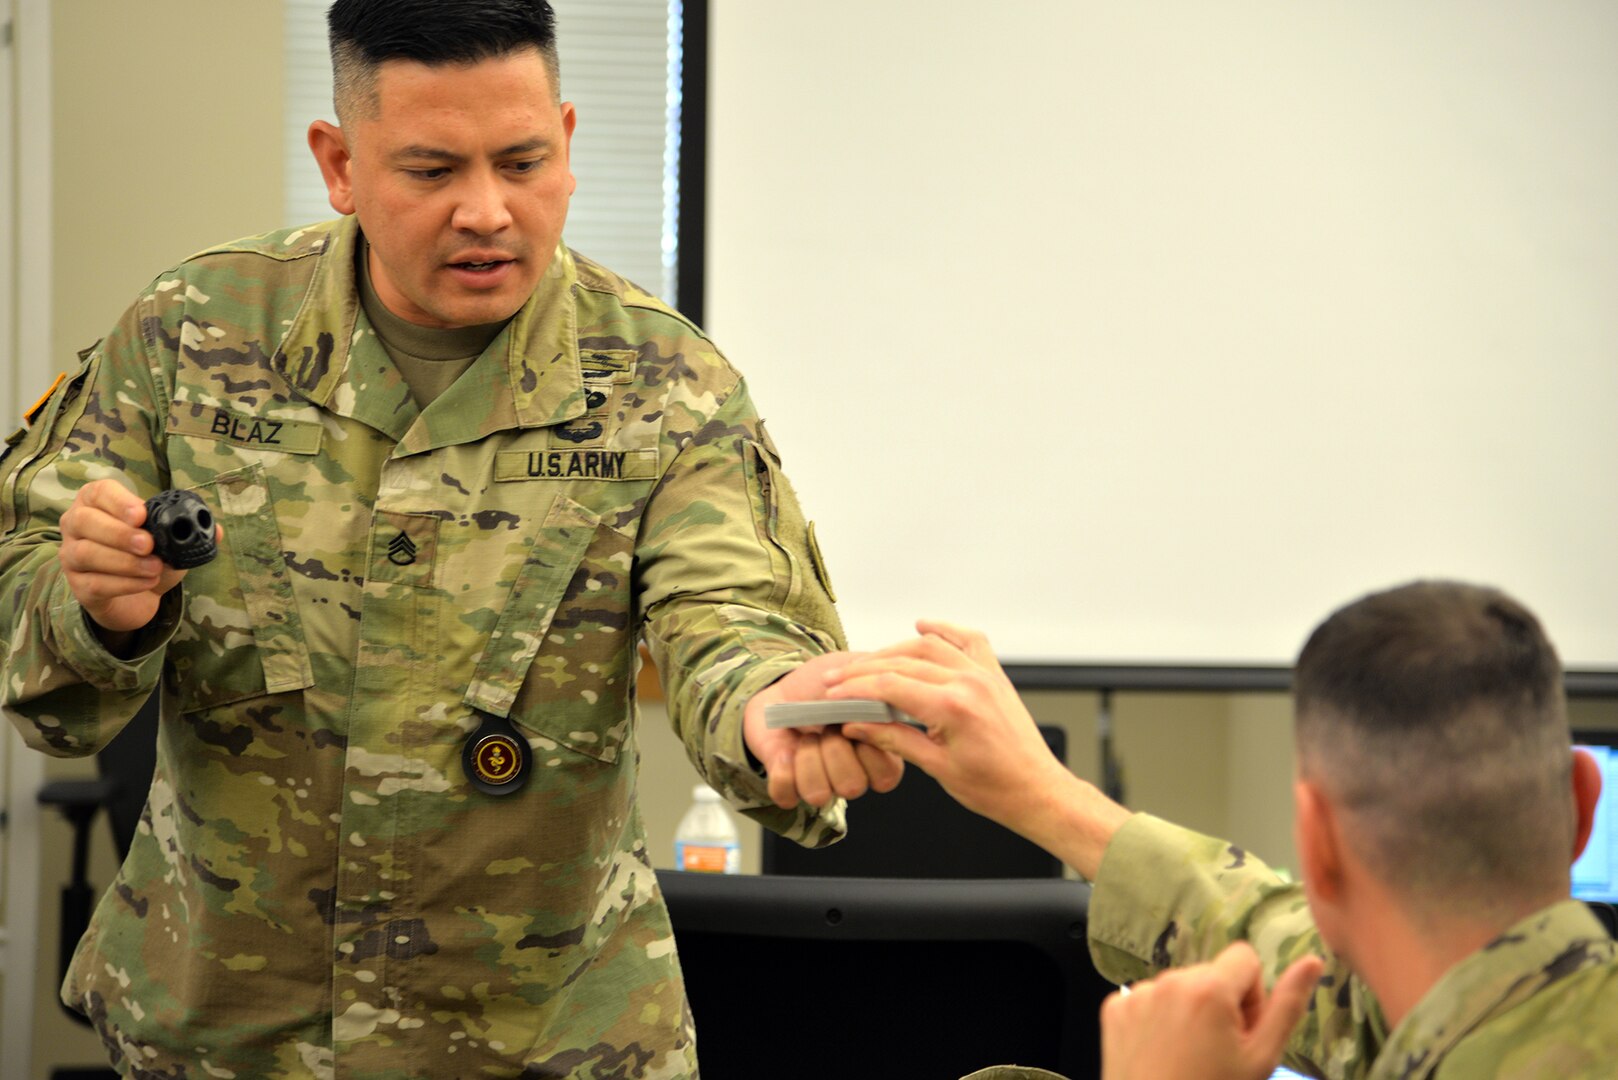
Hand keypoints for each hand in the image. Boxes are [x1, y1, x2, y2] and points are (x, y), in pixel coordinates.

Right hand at [58, 479, 210, 637]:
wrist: (138, 597)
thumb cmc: (149, 557)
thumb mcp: (172, 541)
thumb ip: (191, 531)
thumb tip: (217, 530)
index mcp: (98, 504)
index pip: (98, 492)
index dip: (118, 501)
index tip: (141, 514)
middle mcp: (77, 526)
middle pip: (84, 521)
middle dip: (119, 533)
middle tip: (148, 544)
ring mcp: (72, 557)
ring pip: (86, 553)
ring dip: (125, 561)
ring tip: (155, 568)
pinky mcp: (79, 587)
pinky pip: (95, 583)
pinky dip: (124, 583)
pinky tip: (147, 583)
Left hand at [743, 651, 904, 808]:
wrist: (779, 689)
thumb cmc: (820, 684)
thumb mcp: (854, 669)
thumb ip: (878, 678)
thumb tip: (888, 689)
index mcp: (876, 753)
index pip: (886, 775)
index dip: (868, 749)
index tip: (853, 721)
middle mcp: (852, 774)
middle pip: (852, 787)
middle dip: (834, 750)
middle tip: (826, 726)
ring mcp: (820, 783)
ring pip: (819, 794)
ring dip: (808, 759)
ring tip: (806, 736)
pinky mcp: (788, 789)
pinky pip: (787, 796)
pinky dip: (782, 771)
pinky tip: (785, 751)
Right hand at [825, 620, 1127, 875]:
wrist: (1036, 790)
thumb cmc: (995, 788)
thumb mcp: (936, 768)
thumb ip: (894, 739)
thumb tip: (857, 726)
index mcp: (954, 707)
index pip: (891, 685)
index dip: (856, 688)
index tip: (833, 694)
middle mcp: (969, 682)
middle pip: (904, 661)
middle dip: (865, 670)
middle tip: (839, 681)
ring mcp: (984, 675)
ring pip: (930, 646)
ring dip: (895, 650)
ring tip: (868, 664)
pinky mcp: (994, 676)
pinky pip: (969, 641)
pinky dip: (945, 630)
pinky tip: (924, 626)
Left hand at [1100, 943, 1324, 1079]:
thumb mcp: (1261, 1058)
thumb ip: (1287, 1006)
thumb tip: (1313, 961)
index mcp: (1209, 987)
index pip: (1245, 958)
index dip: (1252, 996)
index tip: (1243, 1031)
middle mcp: (1169, 979)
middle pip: (1211, 974)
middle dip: (1220, 1004)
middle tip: (1217, 1051)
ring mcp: (1136, 992)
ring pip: (1180, 987)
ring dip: (1190, 1011)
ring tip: (1188, 1056)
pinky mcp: (1114, 1008)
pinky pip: (1149, 999)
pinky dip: (1158, 1020)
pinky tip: (1160, 1053)